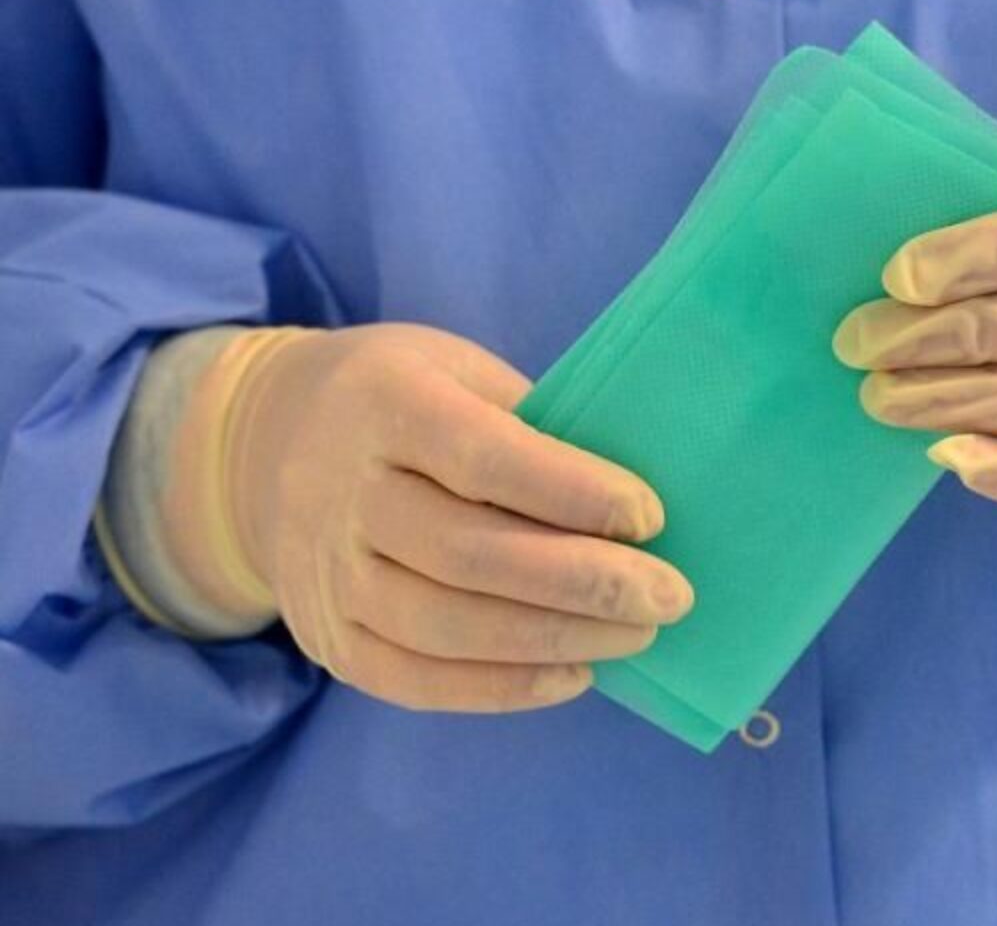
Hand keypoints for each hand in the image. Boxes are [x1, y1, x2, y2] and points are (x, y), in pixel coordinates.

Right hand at [177, 324, 691, 711]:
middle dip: (585, 583)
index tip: (650, 517)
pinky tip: (572, 674)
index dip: (574, 493)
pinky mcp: (325, 638)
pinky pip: (413, 679)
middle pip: (470, 553)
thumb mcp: (458, 371)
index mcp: (383, 403)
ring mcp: (325, 574)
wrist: (263, 440)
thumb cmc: (401, 396)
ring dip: (555, 639)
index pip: (485, 459)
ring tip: (635, 636)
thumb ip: (531, 424)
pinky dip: (500, 688)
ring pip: (445, 626)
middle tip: (670, 596)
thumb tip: (634, 504)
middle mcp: (341, 492)